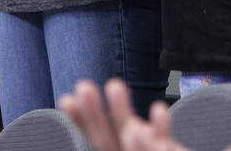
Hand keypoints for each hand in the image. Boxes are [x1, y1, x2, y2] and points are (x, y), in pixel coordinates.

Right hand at [60, 79, 204, 150]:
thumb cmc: (153, 147)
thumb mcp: (137, 138)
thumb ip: (125, 124)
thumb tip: (110, 93)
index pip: (97, 136)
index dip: (81, 120)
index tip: (67, 99)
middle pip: (106, 141)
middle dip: (93, 114)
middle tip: (84, 86)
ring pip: (132, 140)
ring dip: (121, 114)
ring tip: (114, 86)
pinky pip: (163, 146)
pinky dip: (160, 128)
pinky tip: (157, 108)